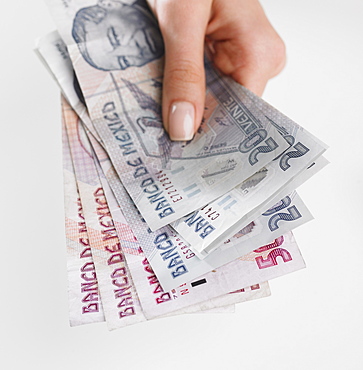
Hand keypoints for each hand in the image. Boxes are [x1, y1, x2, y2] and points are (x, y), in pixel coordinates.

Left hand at [146, 0, 285, 140]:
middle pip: (224, 110)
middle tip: (161, 143)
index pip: (241, 116)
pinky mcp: (220, 57)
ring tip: (156, 120)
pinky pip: (201, 85)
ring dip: (182, 107)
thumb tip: (183, 128)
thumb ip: (183, 74)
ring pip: (209, 100)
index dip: (211, 137)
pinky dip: (180, 92)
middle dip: (191, 123)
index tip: (183, 157)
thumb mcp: (181, 20)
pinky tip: (162, 97)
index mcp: (260, 55)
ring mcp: (238, 60)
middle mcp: (255, 61)